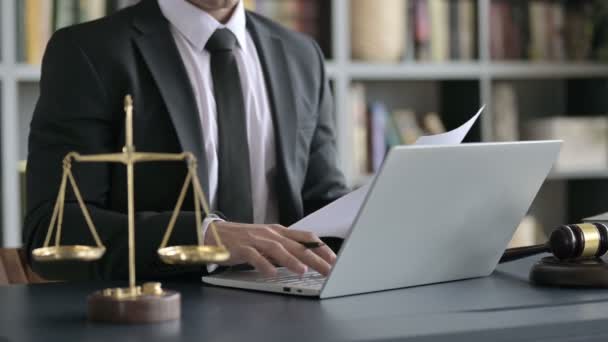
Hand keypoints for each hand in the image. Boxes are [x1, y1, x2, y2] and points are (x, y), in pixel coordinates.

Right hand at [205, 222, 335, 276]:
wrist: (214, 233)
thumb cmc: (244, 239)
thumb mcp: (268, 241)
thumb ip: (285, 249)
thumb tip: (306, 260)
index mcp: (280, 232)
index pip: (306, 237)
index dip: (321, 247)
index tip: (334, 259)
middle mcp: (271, 234)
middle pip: (297, 245)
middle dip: (315, 258)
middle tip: (329, 270)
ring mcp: (256, 240)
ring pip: (278, 249)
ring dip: (291, 260)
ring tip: (303, 271)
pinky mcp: (242, 248)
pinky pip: (255, 257)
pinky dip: (264, 265)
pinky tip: (271, 274)